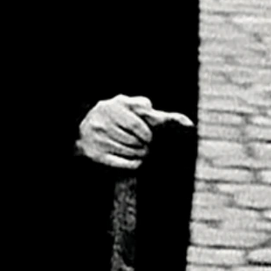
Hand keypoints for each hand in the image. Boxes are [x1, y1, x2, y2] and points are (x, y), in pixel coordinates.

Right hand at [76, 95, 191, 169]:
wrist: (80, 129)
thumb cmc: (116, 116)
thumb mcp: (133, 108)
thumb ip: (158, 114)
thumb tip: (189, 123)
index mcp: (115, 105)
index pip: (138, 125)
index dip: (148, 134)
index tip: (149, 137)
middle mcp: (103, 121)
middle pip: (136, 141)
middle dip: (145, 146)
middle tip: (145, 146)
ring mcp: (98, 139)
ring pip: (131, 153)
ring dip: (140, 155)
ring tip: (140, 152)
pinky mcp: (96, 155)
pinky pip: (123, 164)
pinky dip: (134, 164)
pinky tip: (135, 161)